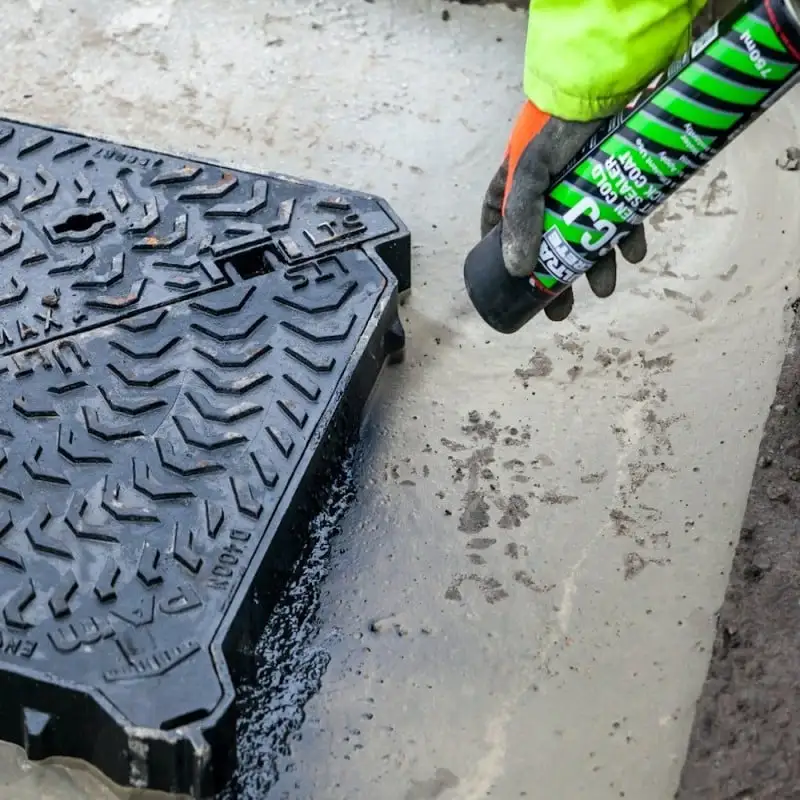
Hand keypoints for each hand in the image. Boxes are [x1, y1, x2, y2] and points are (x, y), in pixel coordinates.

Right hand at [481, 101, 646, 321]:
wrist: (613, 86)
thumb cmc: (561, 129)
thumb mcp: (530, 175)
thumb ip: (520, 218)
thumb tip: (519, 271)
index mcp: (516, 184)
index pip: (500, 227)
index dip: (503, 260)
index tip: (515, 288)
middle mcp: (549, 189)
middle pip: (547, 243)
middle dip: (556, 277)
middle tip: (561, 309)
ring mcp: (585, 185)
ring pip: (588, 234)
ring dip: (596, 265)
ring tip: (604, 289)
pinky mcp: (619, 179)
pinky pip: (622, 216)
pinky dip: (628, 238)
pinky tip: (633, 254)